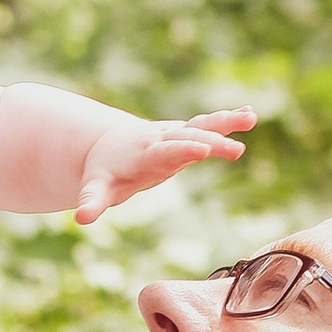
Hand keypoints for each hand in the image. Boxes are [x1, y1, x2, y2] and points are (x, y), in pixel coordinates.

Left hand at [75, 107, 253, 225]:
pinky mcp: (185, 133)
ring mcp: (175, 134)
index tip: (201, 150)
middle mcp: (162, 139)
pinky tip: (250, 113)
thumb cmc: (104, 172)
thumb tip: (81, 218)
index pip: (164, 152)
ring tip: (250, 117)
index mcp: (144, 154)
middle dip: (210, 141)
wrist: (107, 145)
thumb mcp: (96, 188)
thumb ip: (92, 201)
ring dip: (224, 122)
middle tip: (235, 149)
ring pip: (201, 125)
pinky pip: (207, 125)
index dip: (182, 150)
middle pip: (188, 138)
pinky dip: (227, 119)